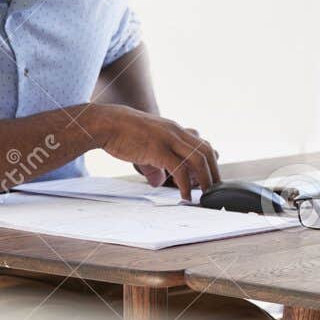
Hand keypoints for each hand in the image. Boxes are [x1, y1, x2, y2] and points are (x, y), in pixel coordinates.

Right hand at [89, 105, 220, 193]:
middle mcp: (176, 132)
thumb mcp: (144, 147)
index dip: (210, 162)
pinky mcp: (158, 149)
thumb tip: (158, 181)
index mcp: (174, 130)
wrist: (105, 123)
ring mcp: (168, 139)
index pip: (202, 145)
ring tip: (205, 195)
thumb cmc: (121, 134)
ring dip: (205, 180)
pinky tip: (185, 196)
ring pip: (198, 159)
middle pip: (206, 152)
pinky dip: (186, 185)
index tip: (211, 179)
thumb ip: (154, 164)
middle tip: (214, 190)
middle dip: (213, 173)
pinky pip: (180, 169)